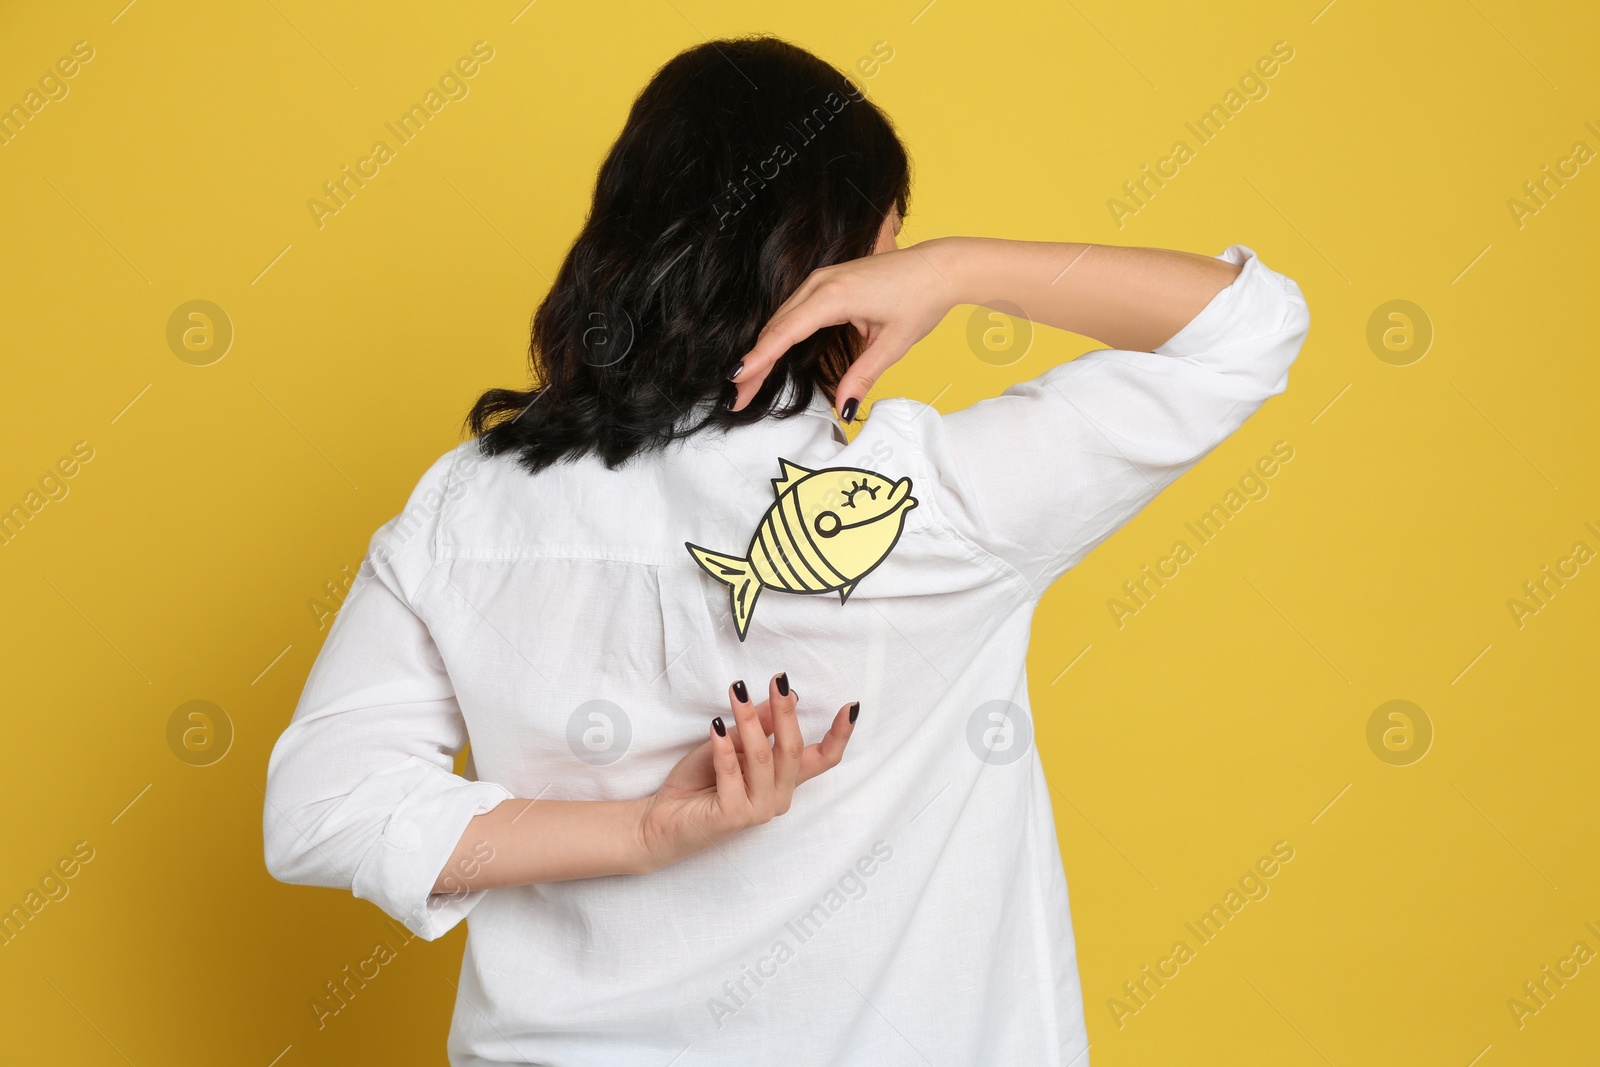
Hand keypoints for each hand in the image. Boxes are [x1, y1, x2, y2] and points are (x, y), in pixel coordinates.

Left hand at [635, 674, 857, 871]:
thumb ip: (760, 727)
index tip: (850, 706)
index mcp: (784, 781)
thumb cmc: (699, 782)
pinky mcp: (734, 816)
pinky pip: (732, 773)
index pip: (823, 760)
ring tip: (736, 693)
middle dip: (786, 712)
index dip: (840, 735)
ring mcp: (758, 810)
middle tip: (778, 681)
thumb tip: (786, 697)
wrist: (661, 820)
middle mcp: (778, 797)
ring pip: (762, 757)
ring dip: (750, 721)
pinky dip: (724, 747)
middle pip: (792, 750)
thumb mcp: (733, 744)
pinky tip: (715, 726)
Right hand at [730, 240, 960, 419]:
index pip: (786, 332)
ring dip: (764, 349)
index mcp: (835, 296)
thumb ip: (863, 376)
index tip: (738, 379)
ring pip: (781, 318)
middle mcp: (821, 283)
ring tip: (748, 381)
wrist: (939, 268)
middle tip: (738, 396)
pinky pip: (794, 310)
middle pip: (776, 327)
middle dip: (755, 362)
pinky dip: (779, 334)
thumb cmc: (920, 299)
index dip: (760, 359)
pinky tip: (770, 355)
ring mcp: (822, 279)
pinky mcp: (826, 282)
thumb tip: (844, 408)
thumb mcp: (893, 345)